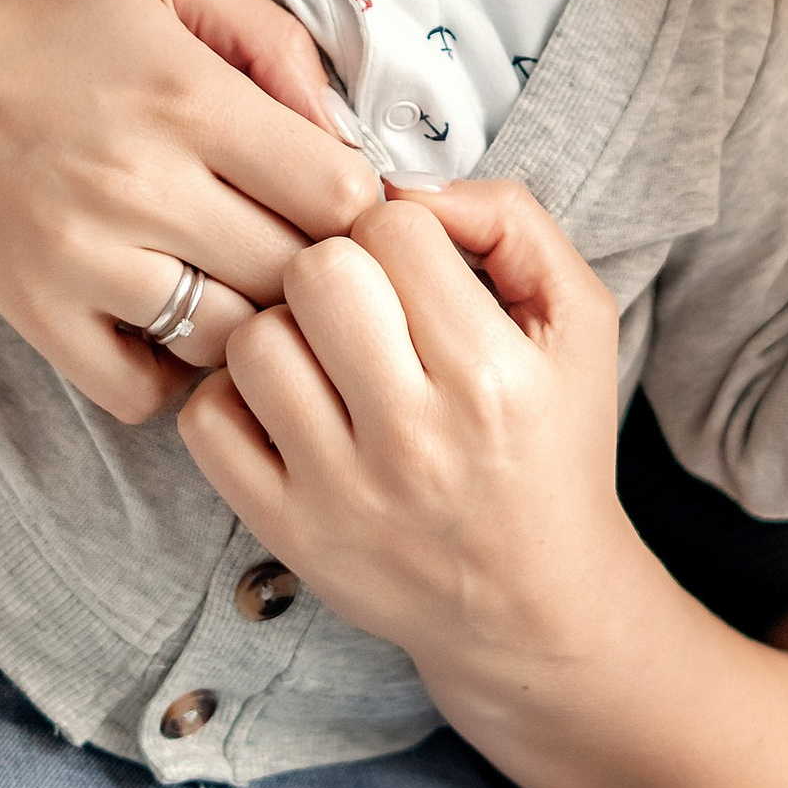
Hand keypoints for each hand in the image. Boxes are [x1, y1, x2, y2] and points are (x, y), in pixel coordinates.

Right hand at [0, 0, 379, 426]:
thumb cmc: (49, 26)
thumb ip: (272, 37)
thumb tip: (345, 121)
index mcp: (189, 100)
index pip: (338, 193)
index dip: (357, 201)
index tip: (337, 192)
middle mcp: (144, 186)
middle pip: (296, 275)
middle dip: (316, 264)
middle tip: (297, 242)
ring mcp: (88, 260)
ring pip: (231, 340)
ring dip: (251, 321)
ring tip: (237, 281)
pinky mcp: (41, 315)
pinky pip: (142, 392)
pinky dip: (169, 374)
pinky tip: (169, 323)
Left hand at [178, 179, 641, 678]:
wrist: (535, 603)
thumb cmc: (552, 445)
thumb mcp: (579, 322)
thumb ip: (513, 223)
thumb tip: (412, 184)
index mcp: (491, 375)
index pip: (394, 230)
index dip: (399, 229)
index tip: (413, 266)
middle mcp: (413, 436)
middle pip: (316, 272)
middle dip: (335, 266)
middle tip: (362, 303)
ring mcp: (340, 490)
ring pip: (255, 341)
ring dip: (283, 331)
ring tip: (324, 354)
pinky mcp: (287, 531)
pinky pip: (208, 421)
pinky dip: (233, 398)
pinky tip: (284, 403)